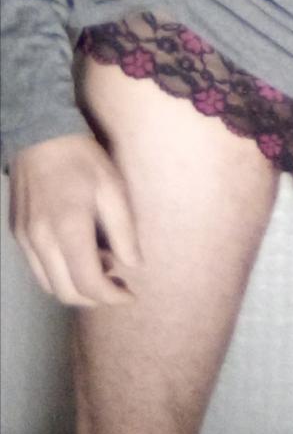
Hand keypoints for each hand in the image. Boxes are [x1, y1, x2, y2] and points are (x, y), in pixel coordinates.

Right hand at [8, 133, 143, 306]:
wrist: (40, 135)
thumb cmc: (83, 160)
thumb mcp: (113, 190)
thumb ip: (123, 232)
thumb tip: (133, 265)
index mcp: (68, 229)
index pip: (88, 283)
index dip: (112, 297)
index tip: (130, 294)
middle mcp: (41, 241)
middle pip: (67, 293)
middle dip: (95, 298)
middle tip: (117, 283)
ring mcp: (24, 240)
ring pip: (50, 286)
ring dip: (76, 288)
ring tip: (99, 266)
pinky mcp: (17, 234)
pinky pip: (38, 270)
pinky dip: (59, 274)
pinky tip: (77, 254)